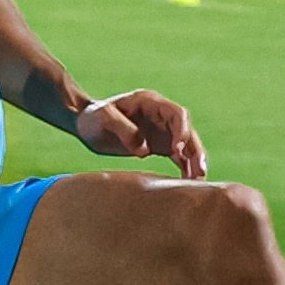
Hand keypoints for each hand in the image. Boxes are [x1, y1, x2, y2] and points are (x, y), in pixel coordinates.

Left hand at [75, 88, 208, 177]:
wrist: (86, 125)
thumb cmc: (93, 118)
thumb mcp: (103, 118)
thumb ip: (123, 129)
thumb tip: (144, 149)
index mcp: (150, 103)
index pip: (176, 113)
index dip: (182, 130)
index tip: (178, 149)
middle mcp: (160, 116)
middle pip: (187, 130)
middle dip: (195, 149)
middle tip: (199, 170)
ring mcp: (162, 131)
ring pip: (186, 145)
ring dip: (194, 161)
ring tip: (198, 180)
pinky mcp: (159, 145)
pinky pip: (178, 156)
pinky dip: (185, 167)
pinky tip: (189, 181)